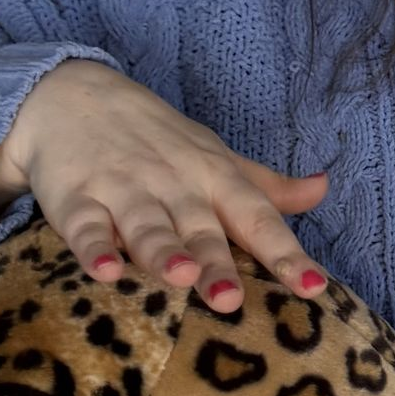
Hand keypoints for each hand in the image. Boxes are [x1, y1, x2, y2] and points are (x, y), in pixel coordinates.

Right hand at [0, 60, 330, 313]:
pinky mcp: (75, 198)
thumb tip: (323, 190)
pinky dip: (93, 248)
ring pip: (147, 226)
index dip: (286, 255)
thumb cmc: (157, 141)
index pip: (257, 218)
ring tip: (181, 277)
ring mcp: (123, 190)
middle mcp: (174, 185)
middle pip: (200, 229)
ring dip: (163, 252)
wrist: (71, 96)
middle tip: (231, 300)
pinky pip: (86, 227)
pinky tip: (105, 271)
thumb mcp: (216, 158)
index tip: (314, 288)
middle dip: (217, 263)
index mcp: (215, 179)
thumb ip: (266, 186)